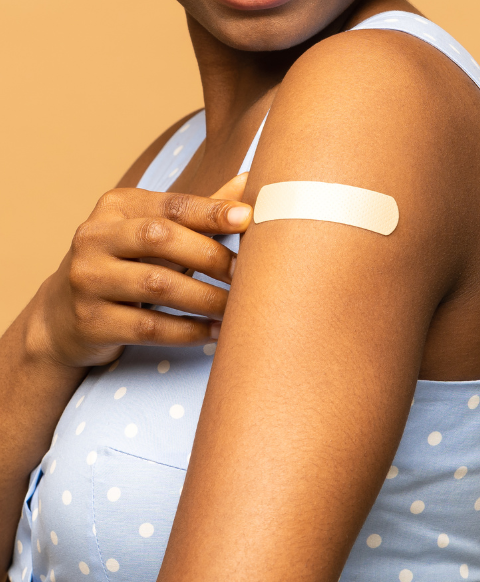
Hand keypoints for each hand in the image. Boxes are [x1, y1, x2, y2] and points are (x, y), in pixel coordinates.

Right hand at [30, 173, 250, 367]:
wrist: (64, 315)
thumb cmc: (125, 267)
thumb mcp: (153, 233)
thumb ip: (198, 213)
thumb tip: (248, 182)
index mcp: (116, 207)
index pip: (170, 205)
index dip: (210, 211)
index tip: (247, 218)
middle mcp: (95, 237)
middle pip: (160, 239)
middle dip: (211, 256)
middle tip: (246, 275)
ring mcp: (88, 280)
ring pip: (157, 286)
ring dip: (206, 299)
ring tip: (237, 309)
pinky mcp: (91, 321)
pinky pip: (149, 327)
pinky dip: (188, 331)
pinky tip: (215, 332)